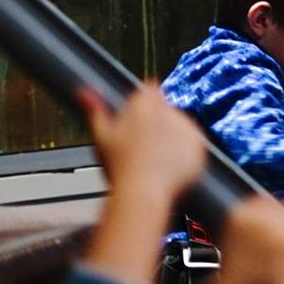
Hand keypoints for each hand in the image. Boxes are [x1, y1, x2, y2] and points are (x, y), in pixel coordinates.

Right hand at [77, 83, 208, 203]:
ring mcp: (186, 125)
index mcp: (144, 102)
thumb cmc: (119, 167)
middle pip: (165, 108)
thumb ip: (94, 110)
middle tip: (144, 147)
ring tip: (156, 159)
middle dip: (158, 122)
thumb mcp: (101, 137)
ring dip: (173, 136)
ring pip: (180, 125)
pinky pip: (194, 142)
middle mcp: (168, 108)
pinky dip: (185, 151)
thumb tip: (83, 91)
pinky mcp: (200, 141)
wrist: (142, 193)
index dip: (144, 106)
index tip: (140, 122)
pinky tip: (170, 165)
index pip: (150, 90)